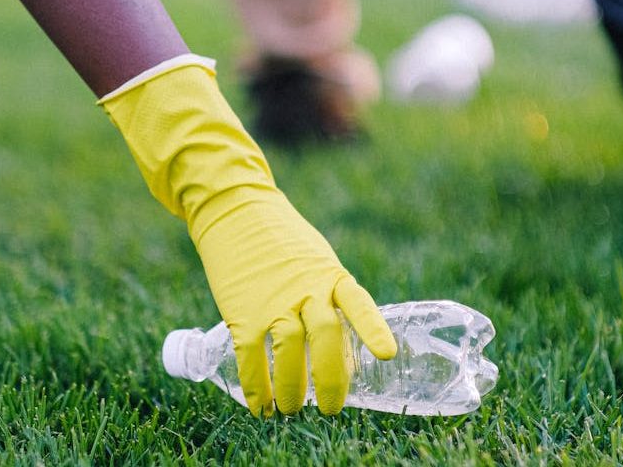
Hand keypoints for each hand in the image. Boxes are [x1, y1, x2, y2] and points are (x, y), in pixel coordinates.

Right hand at [100, 56, 395, 415]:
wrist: (235, 211)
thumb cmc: (282, 242)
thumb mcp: (317, 261)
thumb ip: (330, 299)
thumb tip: (338, 353)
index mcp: (329, 275)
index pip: (357, 303)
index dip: (372, 329)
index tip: (387, 354)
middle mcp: (305, 289)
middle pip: (325, 337)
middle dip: (332, 379)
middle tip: (333, 409)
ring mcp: (272, 300)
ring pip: (289, 351)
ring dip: (294, 389)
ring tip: (294, 410)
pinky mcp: (241, 311)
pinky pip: (250, 356)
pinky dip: (257, 386)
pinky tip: (262, 405)